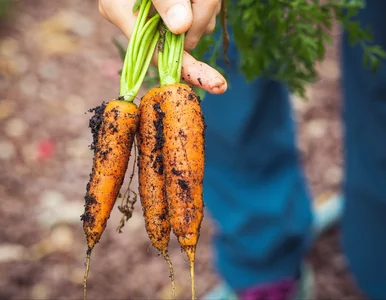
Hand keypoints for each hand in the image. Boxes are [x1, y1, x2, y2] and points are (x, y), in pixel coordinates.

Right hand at [99, 0, 226, 93]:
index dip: (189, 69)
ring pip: (197, 26)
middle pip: (183, 40)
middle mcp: (138, 20)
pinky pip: (200, 15)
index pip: (158, 55)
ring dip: (206, 6)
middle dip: (201, 18)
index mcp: (121, 12)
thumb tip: (181, 28)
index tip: (216, 84)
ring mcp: (157, 16)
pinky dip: (206, 3)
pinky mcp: (173, 10)